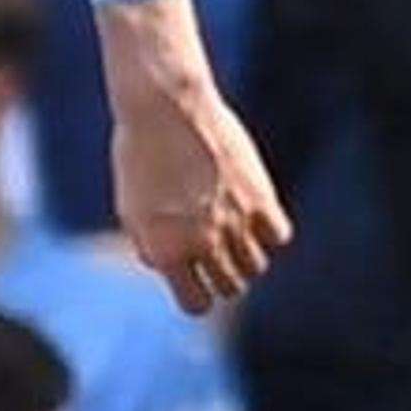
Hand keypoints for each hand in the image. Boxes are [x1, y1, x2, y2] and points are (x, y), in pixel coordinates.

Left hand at [98, 0, 289, 315]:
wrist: (164, 106)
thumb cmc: (140, 152)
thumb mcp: (131, 206)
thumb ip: (149, 245)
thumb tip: (168, 268)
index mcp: (166, 252)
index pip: (196, 304)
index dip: (197, 293)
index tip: (196, 276)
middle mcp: (201, 243)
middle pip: (230, 287)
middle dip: (223, 275)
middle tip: (216, 249)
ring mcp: (233, 222)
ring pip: (256, 266)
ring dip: (247, 255)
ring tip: (235, 232)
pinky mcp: (258, 196)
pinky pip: (278, 236)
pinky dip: (269, 231)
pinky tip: (255, 213)